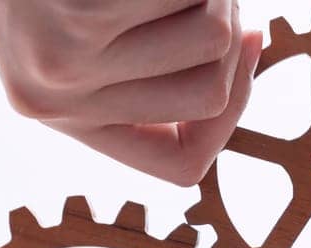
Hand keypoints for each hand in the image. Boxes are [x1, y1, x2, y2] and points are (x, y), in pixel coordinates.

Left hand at [0, 0, 262, 185]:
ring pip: (211, 40)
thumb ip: (138, 57)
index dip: (235, 110)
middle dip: (230, 26)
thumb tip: (242, 54)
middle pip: (209, 93)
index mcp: (59, 113)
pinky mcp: (78, 20)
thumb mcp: (74, 20)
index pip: (181, 164)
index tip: (253, 37)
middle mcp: (57, 101)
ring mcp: (65, 63)